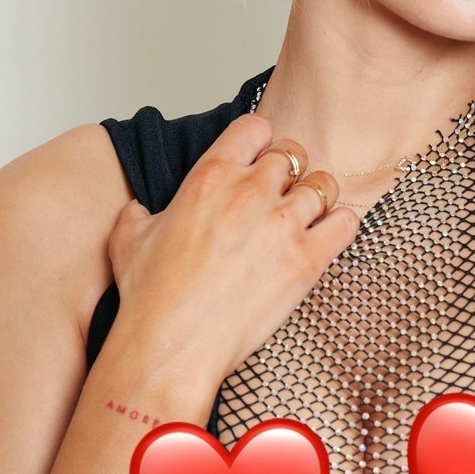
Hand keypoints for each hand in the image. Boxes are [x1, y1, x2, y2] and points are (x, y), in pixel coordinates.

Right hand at [106, 114, 359, 401]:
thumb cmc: (151, 299)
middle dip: (289, 172)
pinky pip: (347, 222)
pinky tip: (325, 240)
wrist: (172, 347)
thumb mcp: (127, 241)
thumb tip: (138, 211)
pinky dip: (340, 226)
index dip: (260, 142)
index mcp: (209, 177)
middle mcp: (250, 192)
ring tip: (304, 221)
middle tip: (281, 197)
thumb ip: (137, 214)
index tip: (258, 160)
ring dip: (316, 199)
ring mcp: (282, 224)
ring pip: (323, 184)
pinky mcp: (307, 260)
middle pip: (293, 154)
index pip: (255, 127)